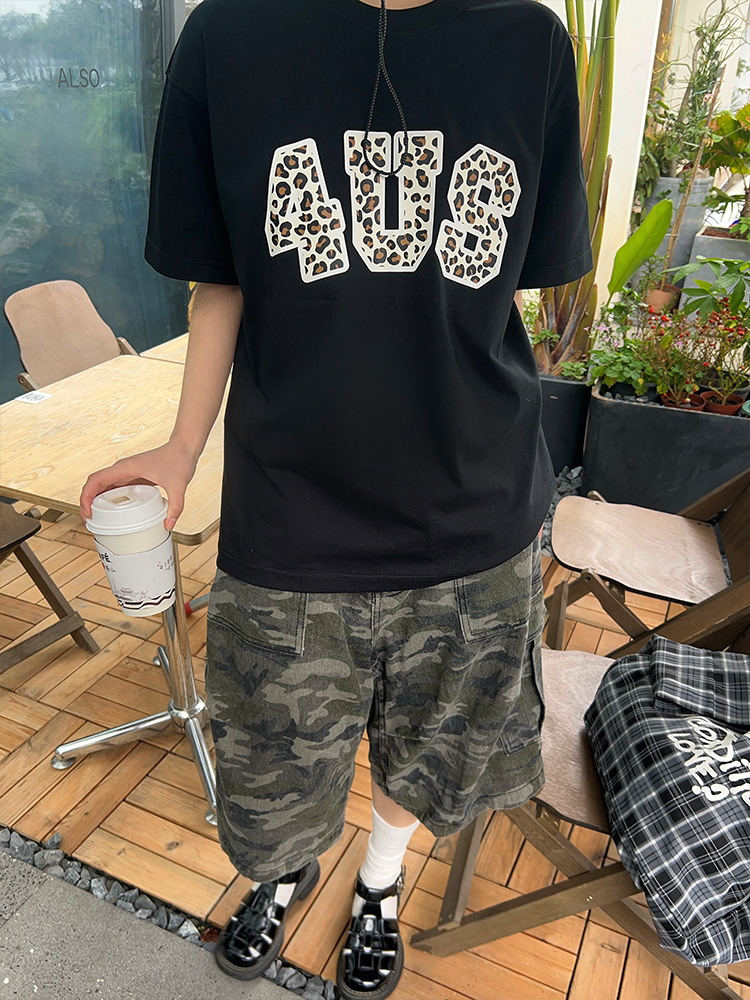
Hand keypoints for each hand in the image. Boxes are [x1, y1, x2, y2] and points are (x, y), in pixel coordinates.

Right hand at [79, 440, 199, 531]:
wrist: (184, 448)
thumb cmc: (179, 459)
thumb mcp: (178, 485)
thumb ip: (175, 505)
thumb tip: (169, 525)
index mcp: (126, 468)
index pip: (95, 480)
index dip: (86, 496)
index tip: (87, 513)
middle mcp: (123, 469)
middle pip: (95, 485)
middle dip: (87, 503)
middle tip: (90, 522)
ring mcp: (127, 473)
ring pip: (103, 487)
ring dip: (96, 502)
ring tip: (97, 520)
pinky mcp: (133, 477)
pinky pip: (114, 489)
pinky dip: (108, 500)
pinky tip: (113, 513)